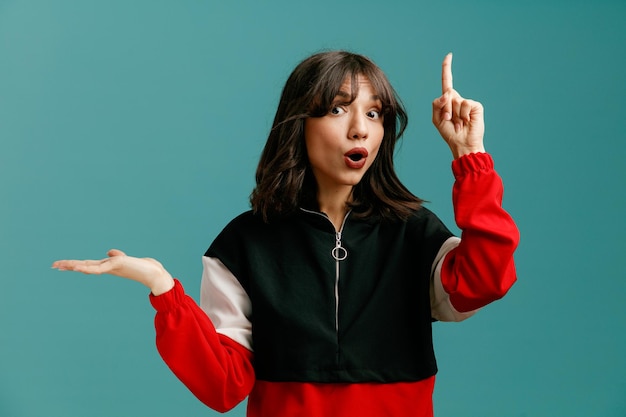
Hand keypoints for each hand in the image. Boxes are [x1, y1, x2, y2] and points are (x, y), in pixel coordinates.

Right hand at [52, 249, 174, 294]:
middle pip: (85, 265)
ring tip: (60, 265)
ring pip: (89, 266)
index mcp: (108, 266)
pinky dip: (88, 268)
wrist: (155, 274)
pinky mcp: (117, 265)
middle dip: (69, 265)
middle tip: (53, 265)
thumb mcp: (127, 260)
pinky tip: (79, 267)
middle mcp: (108, 267)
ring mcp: (111, 267)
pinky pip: (99, 267)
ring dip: (74, 266)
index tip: (62, 265)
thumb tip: (109, 252)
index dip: (75, 264)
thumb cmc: (142, 268)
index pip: (88, 264)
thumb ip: (117, 256)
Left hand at [432, 53, 485, 158]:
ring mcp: (467, 102)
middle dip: (444, 109)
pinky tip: (466, 122)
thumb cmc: (449, 133)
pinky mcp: (476, 106)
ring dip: (453, 115)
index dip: (447, 69)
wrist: (462, 144)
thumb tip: (447, 93)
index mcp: (448, 101)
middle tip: (448, 121)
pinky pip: (464, 105)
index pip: (447, 82)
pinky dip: (462, 115)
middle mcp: (458, 99)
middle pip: (446, 95)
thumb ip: (437, 104)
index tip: (449, 55)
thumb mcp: (436, 119)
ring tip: (458, 124)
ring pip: (455, 101)